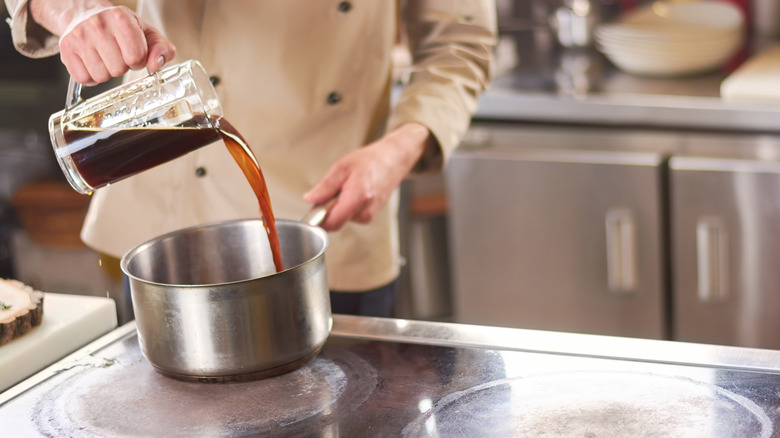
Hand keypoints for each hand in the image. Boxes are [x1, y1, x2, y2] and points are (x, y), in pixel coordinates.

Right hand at [29, 0, 175, 84]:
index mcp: (121, 18)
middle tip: (116, 54)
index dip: (137, 60)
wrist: (84, 15)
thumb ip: (162, 49)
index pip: (136, 57)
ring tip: (104, 57)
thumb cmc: (119, 28)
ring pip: (101, 76)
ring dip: (106, 72)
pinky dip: (91, 76)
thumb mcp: (146, 33)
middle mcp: (98, 24)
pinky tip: (91, 61)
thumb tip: (156, 65)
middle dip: (121, 67)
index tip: (132, 54)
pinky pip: (84, 79)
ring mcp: (79, 36)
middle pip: (118, 69)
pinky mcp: (66, 49)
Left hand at [304, 123, 434, 230]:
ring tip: (345, 188)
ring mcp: (368, 216)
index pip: (331, 222)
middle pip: (334, 222)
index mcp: (357, 198)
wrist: (393, 161)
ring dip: (336, 207)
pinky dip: (345, 207)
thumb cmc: (370, 161)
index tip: (311, 210)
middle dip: (327, 210)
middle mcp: (364, 212)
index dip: (317, 219)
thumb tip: (310, 199)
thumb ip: (325, 186)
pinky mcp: (369, 216)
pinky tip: (352, 192)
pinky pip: (349, 216)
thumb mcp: (342, 167)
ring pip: (341, 219)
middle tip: (330, 191)